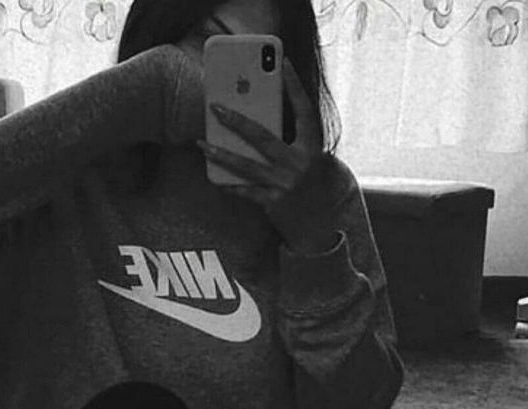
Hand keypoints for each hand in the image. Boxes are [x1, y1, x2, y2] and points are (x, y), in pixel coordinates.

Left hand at [196, 57, 323, 220]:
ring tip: (202, 144)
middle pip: (263, 137)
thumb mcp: (313, 161)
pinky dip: (231, 185)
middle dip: (237, 121)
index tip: (283, 62)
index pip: (304, 111)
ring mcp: (286, 185)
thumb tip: (258, 125)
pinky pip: (247, 192)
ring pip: (247, 166)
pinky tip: (215, 179)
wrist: (325, 228)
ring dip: (221, 154)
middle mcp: (300, 164)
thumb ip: (294, 143)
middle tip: (216, 107)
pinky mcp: (275, 204)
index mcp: (313, 148)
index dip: (295, 86)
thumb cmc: (315, 189)